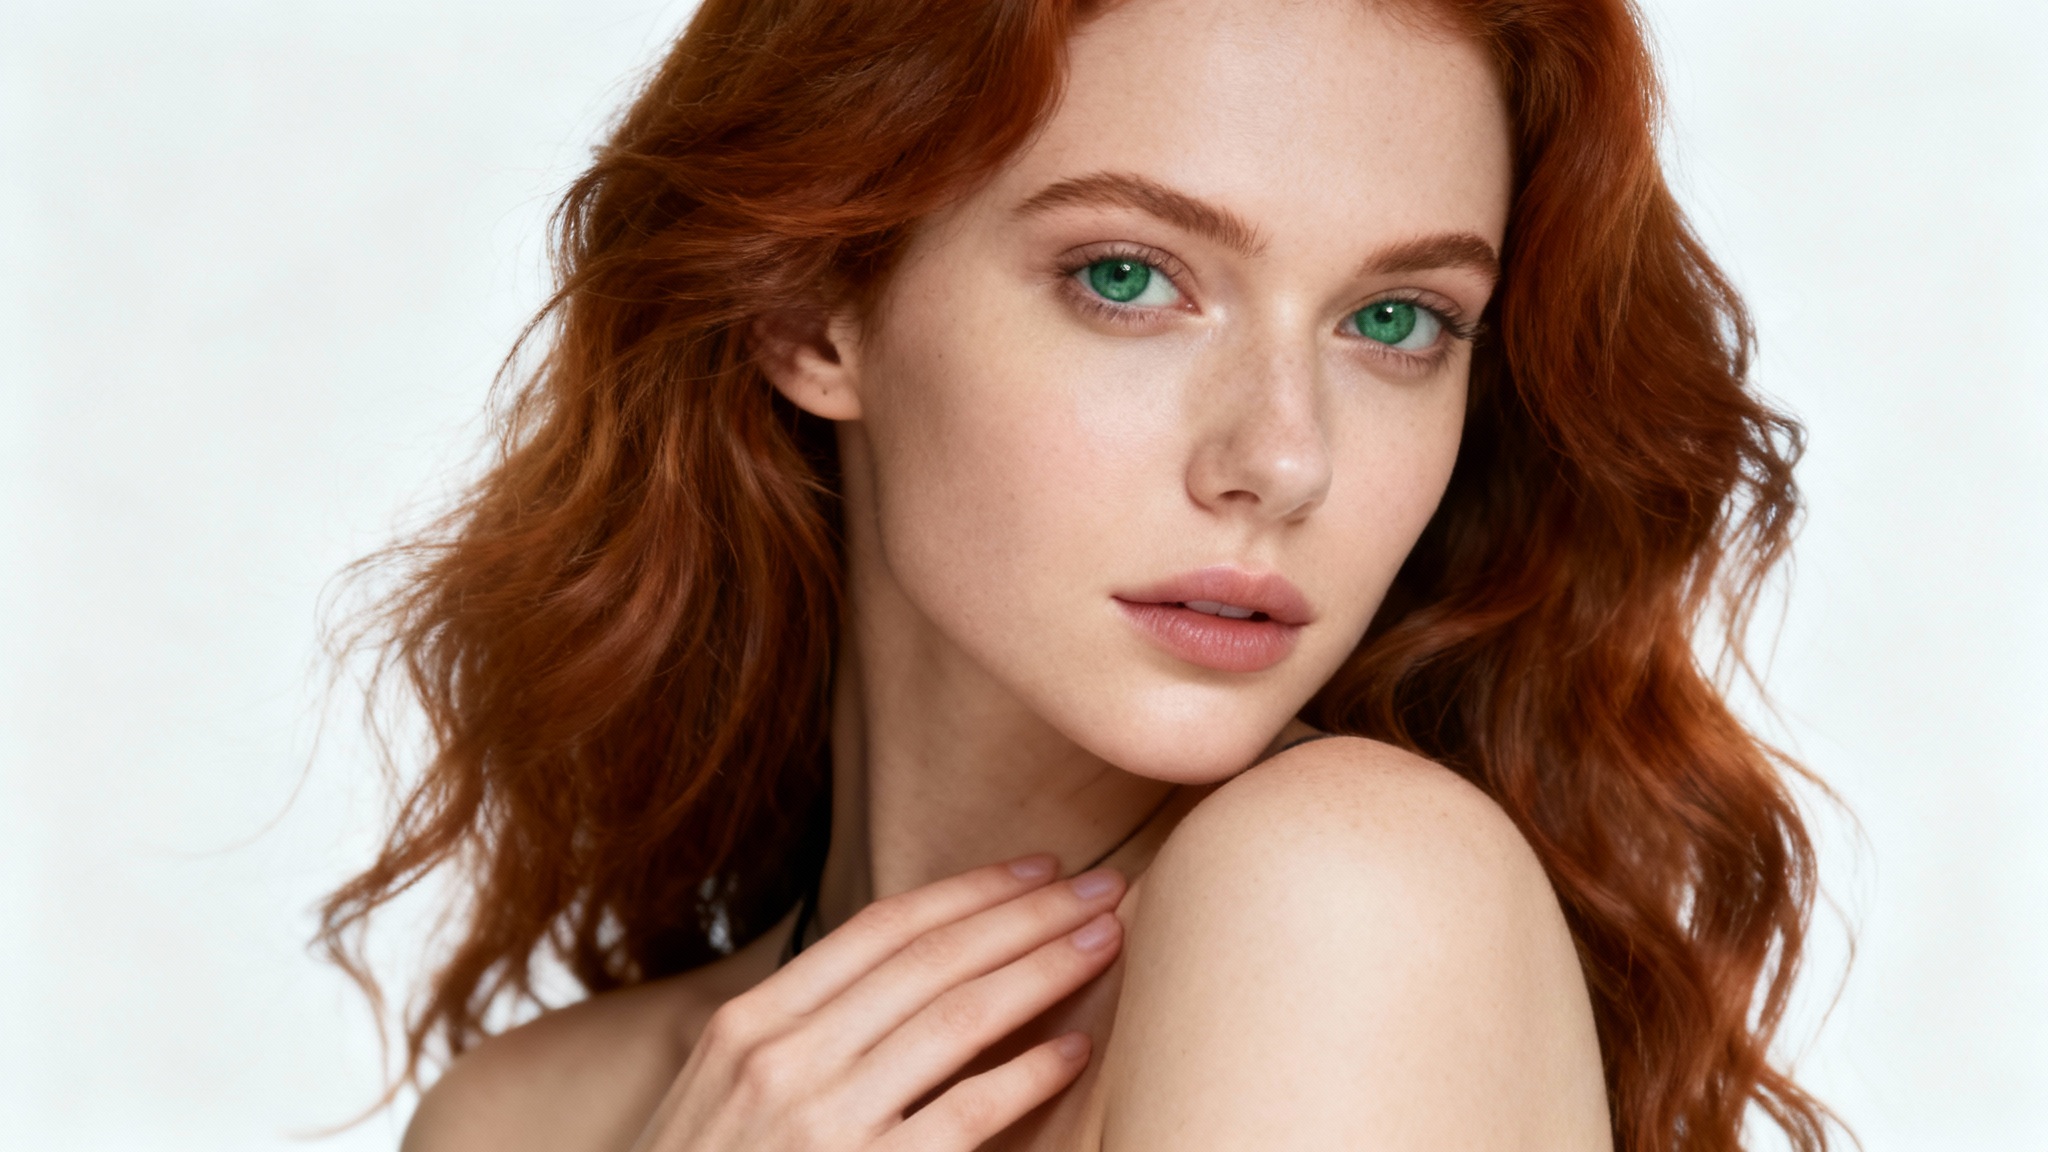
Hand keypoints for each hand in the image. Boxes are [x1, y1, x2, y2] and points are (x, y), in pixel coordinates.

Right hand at [627, 856, 1127, 1150]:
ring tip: (1105, 943)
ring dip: (1044, 970)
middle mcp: (782, 1059)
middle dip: (1028, 914)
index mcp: (750, 1024)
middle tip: (1103, 885)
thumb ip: (793, 1034)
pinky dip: (1027, 1075)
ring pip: (959, 1017)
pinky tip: (1074, 1051)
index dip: (969, 890)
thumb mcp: (720, 1095)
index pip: (881, 929)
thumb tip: (893, 982)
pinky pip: (966, 1113)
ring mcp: (821, 1122)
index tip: (1037, 866)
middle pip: (931, 959)